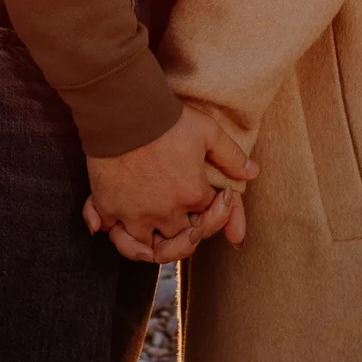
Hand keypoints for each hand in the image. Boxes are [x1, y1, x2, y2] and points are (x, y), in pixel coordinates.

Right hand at [85, 105, 255, 260]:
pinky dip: (120, 237)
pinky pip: (114, 234)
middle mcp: (166, 211)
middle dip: (191, 233)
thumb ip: (231, 156)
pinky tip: (125, 235)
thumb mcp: (208, 131)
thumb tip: (252, 173)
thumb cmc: (166, 120)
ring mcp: (136, 213)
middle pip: (182, 238)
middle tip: (190, 224)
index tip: (215, 197)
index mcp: (192, 194)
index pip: (210, 216)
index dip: (216, 210)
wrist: (123, 111)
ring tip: (157, 242)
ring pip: (149, 249)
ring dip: (156, 249)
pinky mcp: (109, 207)